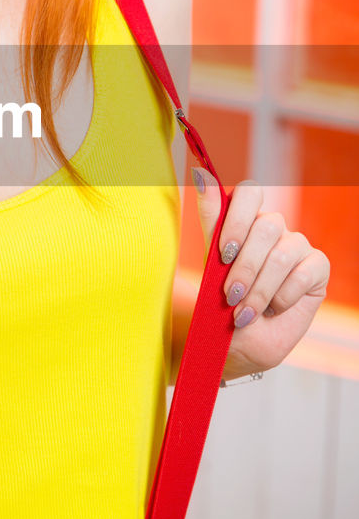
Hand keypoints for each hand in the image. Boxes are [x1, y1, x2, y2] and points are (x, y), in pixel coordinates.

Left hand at [191, 170, 329, 380]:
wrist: (240, 345)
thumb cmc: (222, 306)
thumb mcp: (211, 266)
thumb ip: (211, 221)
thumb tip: (201, 173)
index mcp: (244, 221)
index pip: (249, 193)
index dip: (237, 220)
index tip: (222, 253)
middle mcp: (272, 228)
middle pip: (266, 225)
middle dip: (244, 267)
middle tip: (229, 296)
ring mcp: (296, 245)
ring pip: (282, 253)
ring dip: (259, 289)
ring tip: (244, 312)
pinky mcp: (317, 267)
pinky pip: (303, 271)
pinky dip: (283, 296)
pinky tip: (273, 309)